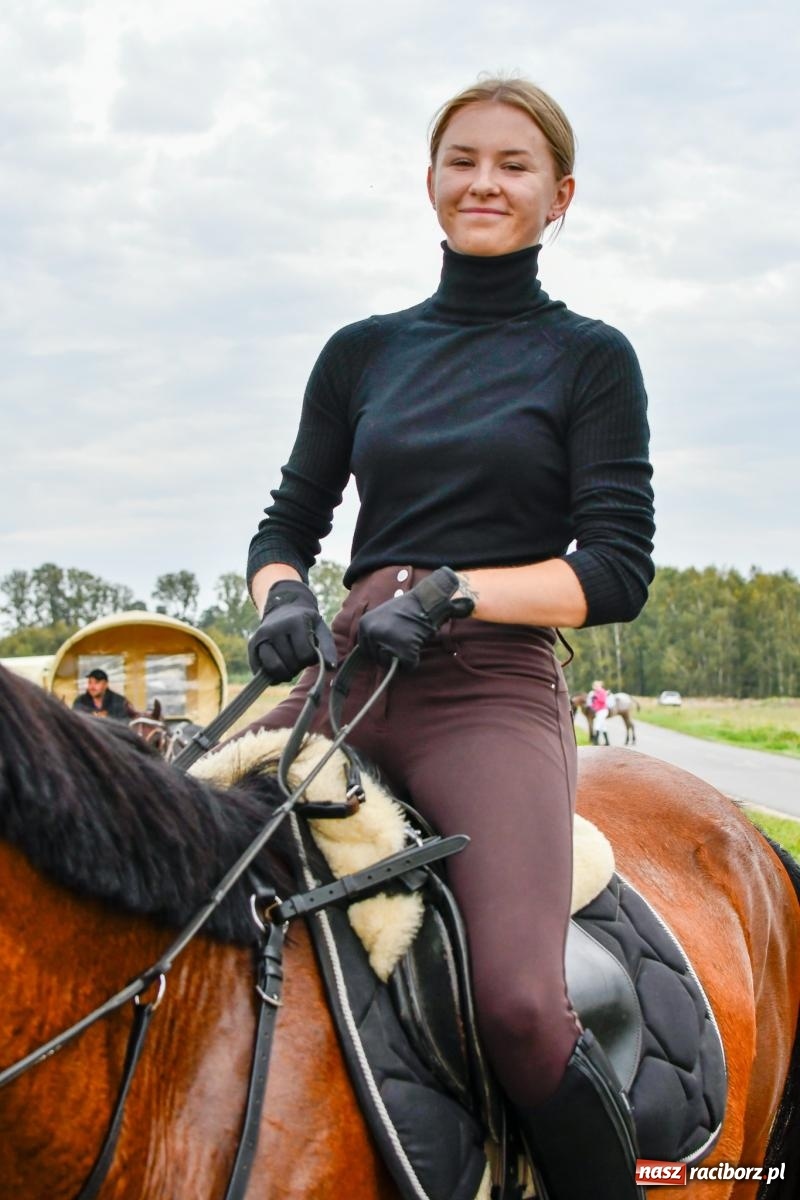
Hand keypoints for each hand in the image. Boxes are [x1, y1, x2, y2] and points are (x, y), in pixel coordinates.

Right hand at [248, 580, 336, 682]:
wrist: (284, 607)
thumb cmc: (307, 623)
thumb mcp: (321, 629)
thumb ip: (328, 647)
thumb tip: (330, 667)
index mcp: (294, 622)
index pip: (304, 655)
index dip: (310, 659)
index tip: (311, 652)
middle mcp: (274, 628)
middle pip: (290, 663)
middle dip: (298, 666)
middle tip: (300, 657)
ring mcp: (260, 636)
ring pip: (273, 668)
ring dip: (285, 672)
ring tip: (290, 664)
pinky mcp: (252, 644)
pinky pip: (258, 670)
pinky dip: (270, 675)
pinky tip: (279, 668)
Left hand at [357, 567, 474, 667]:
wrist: (424, 601)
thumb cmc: (406, 609)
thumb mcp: (381, 617)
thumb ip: (374, 633)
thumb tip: (376, 653)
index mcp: (364, 625)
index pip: (364, 651)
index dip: (377, 652)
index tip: (388, 648)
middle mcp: (371, 633)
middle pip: (376, 659)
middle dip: (388, 657)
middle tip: (401, 646)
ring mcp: (386, 641)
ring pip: (389, 664)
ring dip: (399, 659)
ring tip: (408, 645)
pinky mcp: (403, 649)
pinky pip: (406, 666)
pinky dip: (413, 662)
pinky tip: (416, 648)